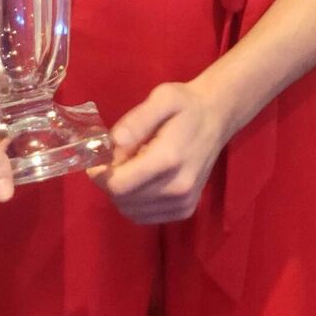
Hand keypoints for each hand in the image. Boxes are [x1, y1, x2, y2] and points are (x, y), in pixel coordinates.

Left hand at [89, 80, 227, 224]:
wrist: (217, 117)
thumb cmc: (186, 104)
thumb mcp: (162, 98)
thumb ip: (136, 120)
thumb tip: (113, 142)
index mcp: (169, 159)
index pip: (119, 185)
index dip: (100, 174)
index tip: (99, 157)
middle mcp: (178, 188)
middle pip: (123, 200)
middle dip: (109, 181)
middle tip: (114, 158)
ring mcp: (184, 202)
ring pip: (132, 212)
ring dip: (121, 193)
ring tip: (130, 166)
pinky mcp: (186, 209)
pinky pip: (146, 217)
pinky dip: (135, 203)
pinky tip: (141, 180)